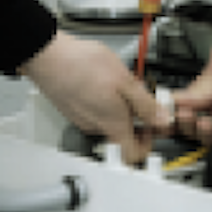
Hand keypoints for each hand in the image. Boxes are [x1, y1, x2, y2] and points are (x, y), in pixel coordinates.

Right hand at [19, 33, 171, 157]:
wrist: (47, 56)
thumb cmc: (81, 66)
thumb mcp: (125, 81)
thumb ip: (146, 104)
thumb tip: (163, 121)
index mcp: (112, 124)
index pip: (133, 156)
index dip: (149, 144)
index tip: (154, 125)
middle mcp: (96, 127)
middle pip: (122, 137)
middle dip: (137, 118)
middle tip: (142, 98)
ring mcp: (82, 119)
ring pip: (109, 122)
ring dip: (121, 107)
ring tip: (123, 85)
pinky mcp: (73, 109)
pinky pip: (96, 112)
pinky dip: (105, 101)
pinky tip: (105, 82)